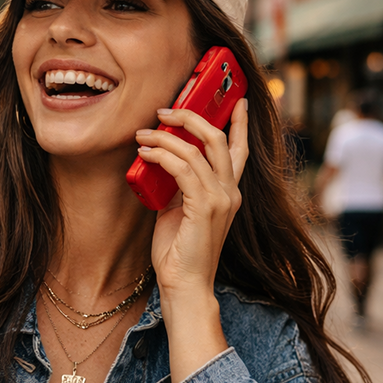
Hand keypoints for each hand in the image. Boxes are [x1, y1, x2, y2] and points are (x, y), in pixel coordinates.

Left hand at [134, 99, 247, 379]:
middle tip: (165, 109)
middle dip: (191, 116)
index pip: (240, 149)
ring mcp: (220, 199)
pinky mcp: (204, 207)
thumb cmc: (179, 251)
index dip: (239, 122)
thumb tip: (161, 159)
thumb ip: (179, 184)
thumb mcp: (179, 209)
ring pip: (196, 149)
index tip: (236, 98)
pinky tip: (146, 152)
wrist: (184, 284)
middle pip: (218, 138)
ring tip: (143, 133)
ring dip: (165, 136)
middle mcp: (230, 192)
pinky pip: (183, 168)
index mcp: (229, 192)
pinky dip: (162, 155)